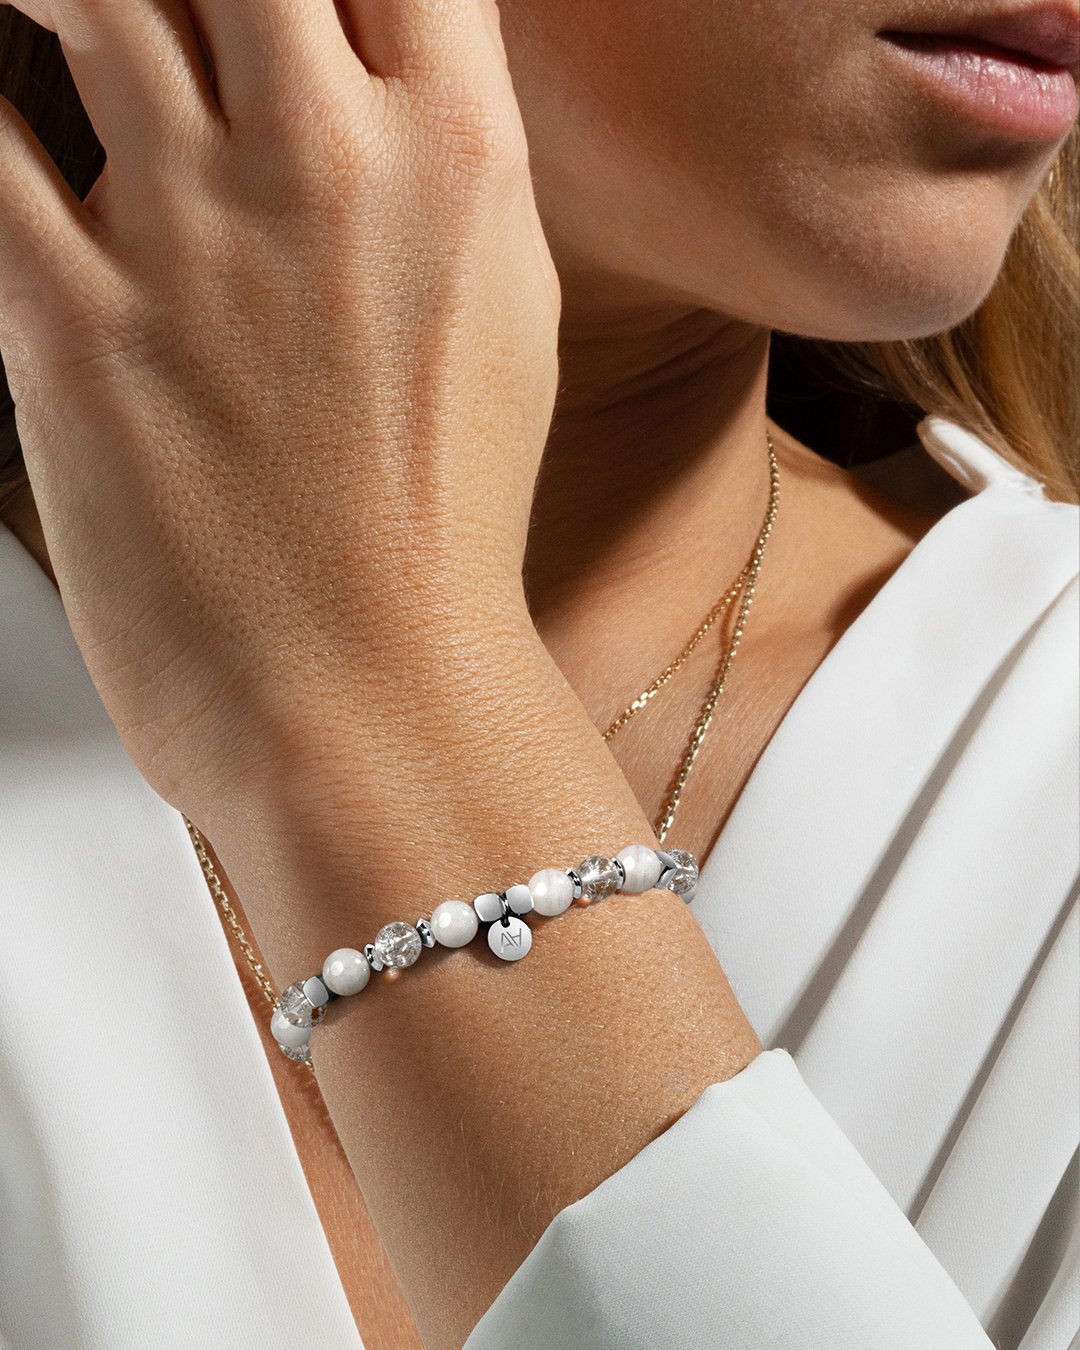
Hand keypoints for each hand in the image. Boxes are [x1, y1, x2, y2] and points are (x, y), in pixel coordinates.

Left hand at [0, 0, 560, 818]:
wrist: (373, 705)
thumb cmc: (442, 541)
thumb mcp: (500, 333)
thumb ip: (446, 184)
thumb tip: (388, 95)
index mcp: (458, 166)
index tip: (288, 4)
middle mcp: (330, 169)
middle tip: (151, 22)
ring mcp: (196, 240)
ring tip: (56, 34)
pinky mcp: (69, 329)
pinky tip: (3, 127)